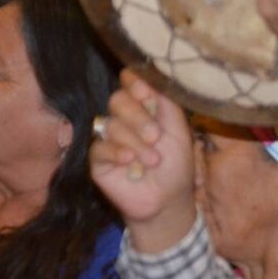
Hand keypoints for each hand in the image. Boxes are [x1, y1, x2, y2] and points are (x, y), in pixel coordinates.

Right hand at [88, 70, 196, 251]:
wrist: (168, 201)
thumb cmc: (176, 165)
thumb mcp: (179, 131)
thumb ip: (167, 103)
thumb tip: (153, 77)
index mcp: (145, 107)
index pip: (131, 83)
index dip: (135, 83)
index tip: (145, 92)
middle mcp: (124, 119)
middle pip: (118, 100)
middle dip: (138, 116)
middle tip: (155, 136)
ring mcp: (109, 138)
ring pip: (111, 125)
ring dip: (135, 142)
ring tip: (152, 160)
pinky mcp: (98, 161)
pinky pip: (100, 148)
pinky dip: (116, 152)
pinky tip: (129, 161)